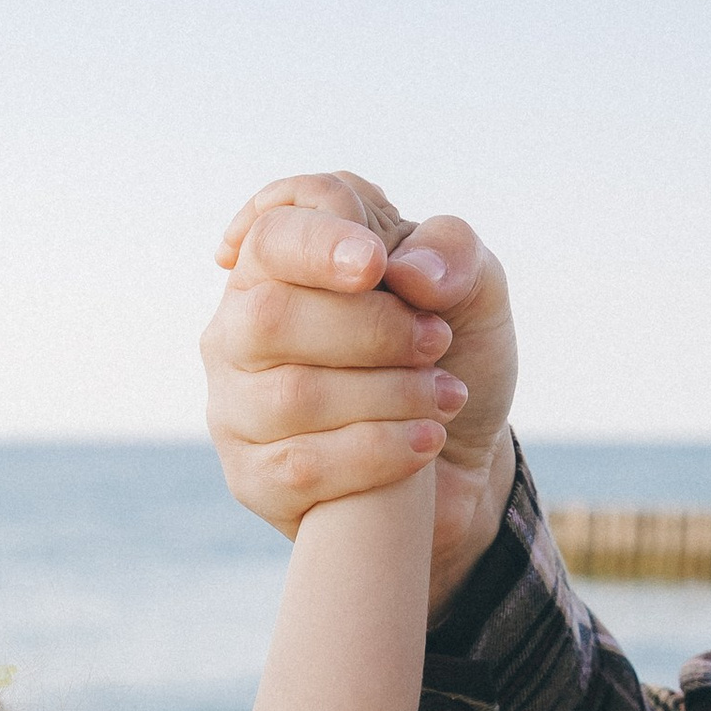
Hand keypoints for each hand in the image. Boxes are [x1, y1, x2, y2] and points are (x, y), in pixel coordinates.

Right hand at [203, 171, 517, 616]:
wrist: (462, 461)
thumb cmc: (451, 358)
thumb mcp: (474, 289)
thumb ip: (452, 253)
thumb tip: (407, 272)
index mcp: (286, 262)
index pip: (273, 233)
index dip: (319, 243)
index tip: (376, 265)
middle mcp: (242, 329)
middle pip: (270, 316)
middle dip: (368, 329)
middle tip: (436, 340)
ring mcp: (236, 406)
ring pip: (291, 395)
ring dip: (387, 394)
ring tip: (445, 396)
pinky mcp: (251, 477)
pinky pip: (302, 466)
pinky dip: (379, 451)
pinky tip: (425, 443)